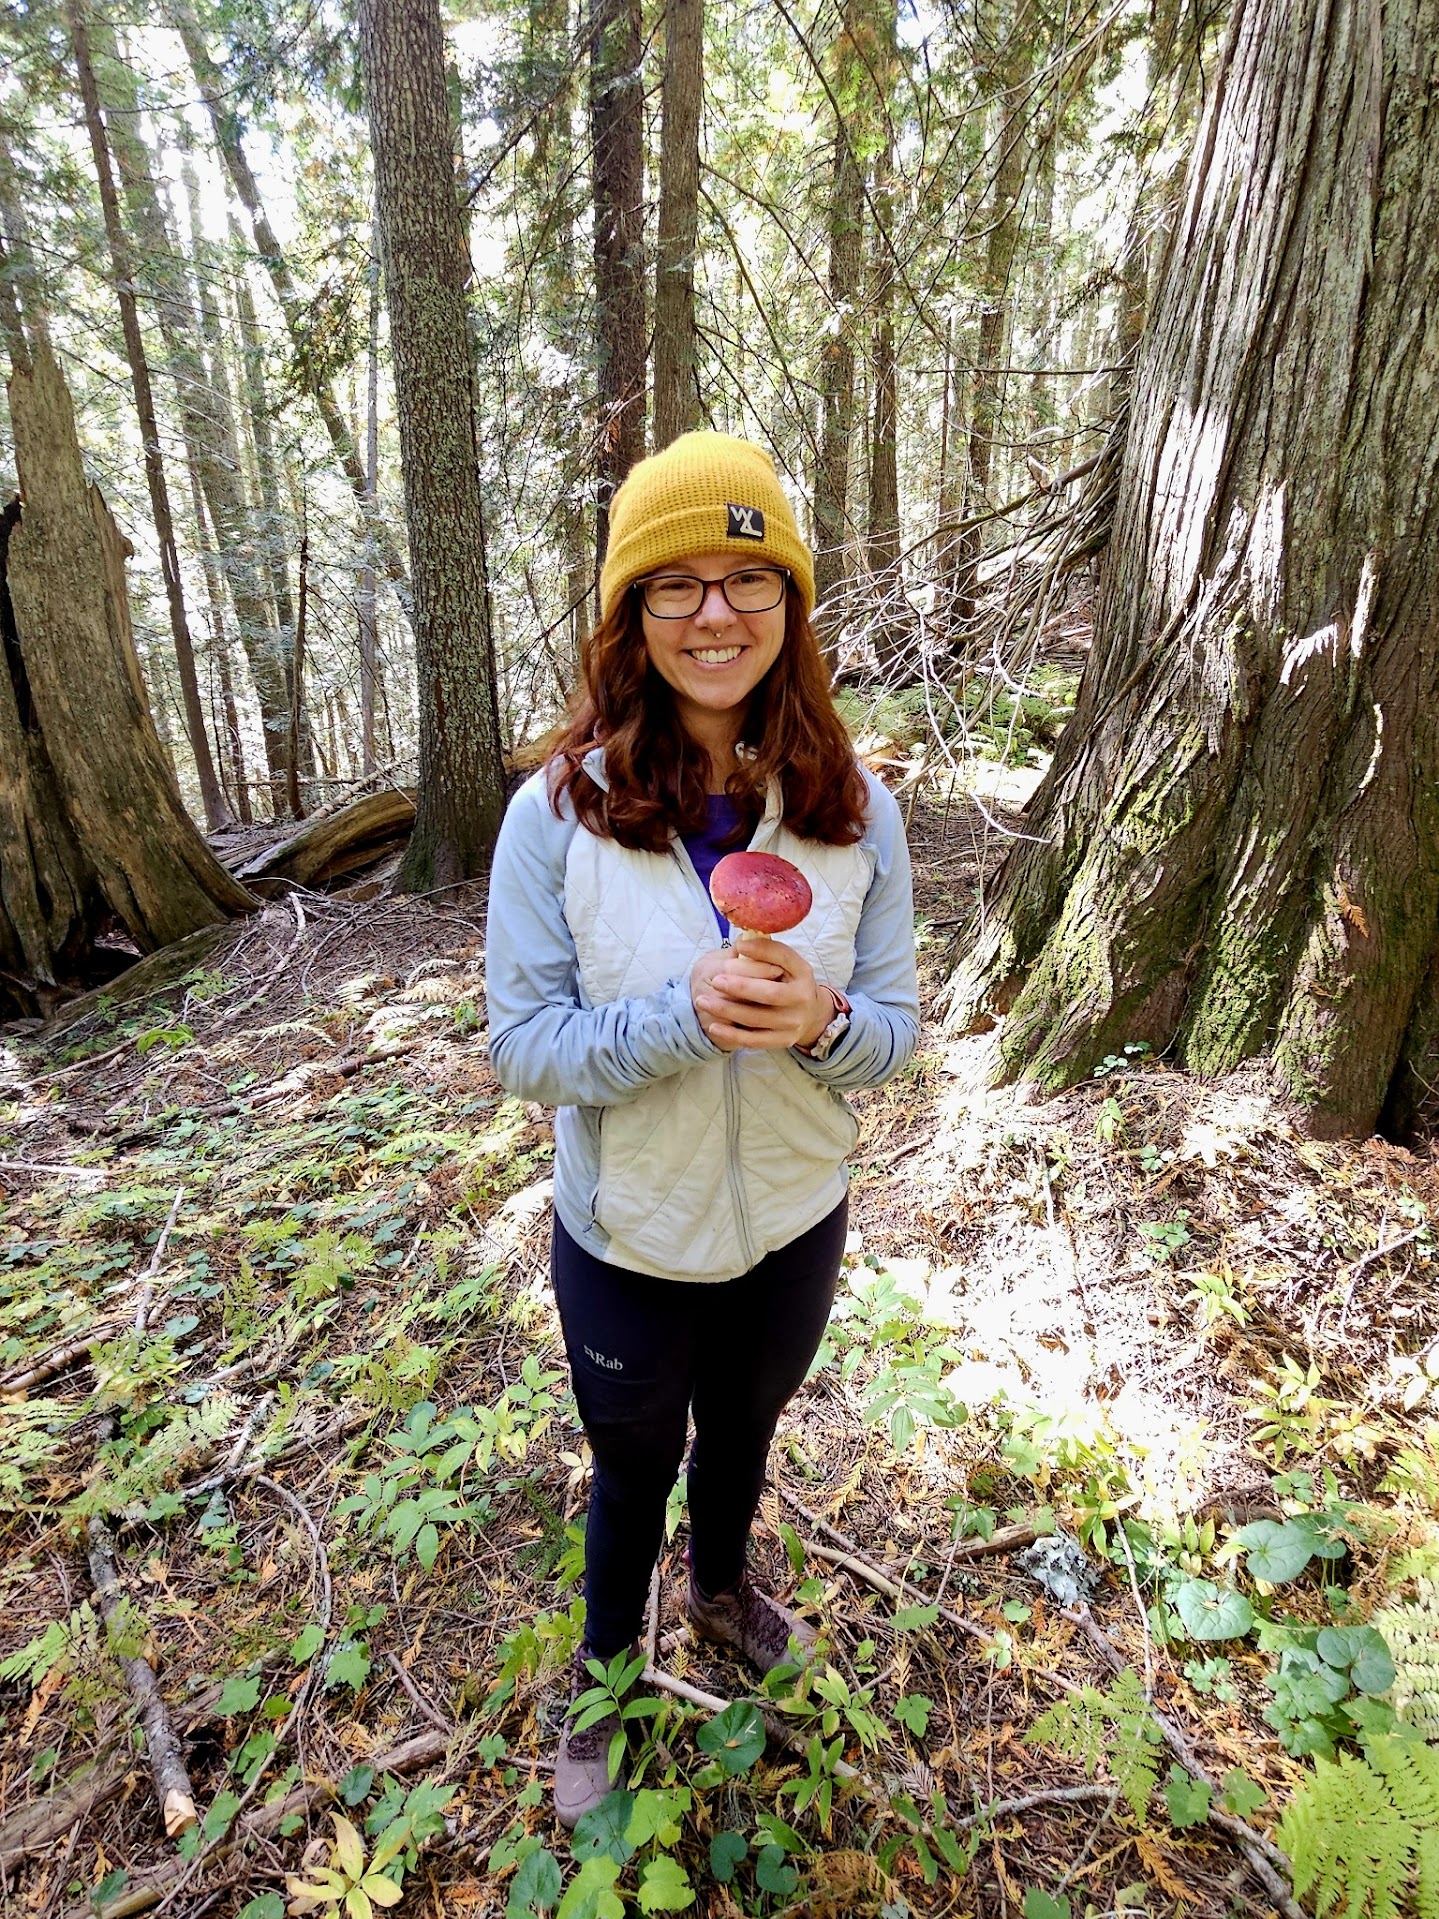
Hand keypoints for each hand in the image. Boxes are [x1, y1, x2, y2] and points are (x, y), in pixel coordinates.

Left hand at [691, 937, 832, 1051]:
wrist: (810, 1014)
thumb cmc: (789, 981)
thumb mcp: (786, 962)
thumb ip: (767, 951)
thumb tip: (741, 944)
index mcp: (802, 973)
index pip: (783, 958)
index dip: (762, 952)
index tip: (739, 946)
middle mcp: (801, 999)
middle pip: (769, 994)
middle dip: (740, 987)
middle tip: (715, 981)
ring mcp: (792, 1023)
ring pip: (756, 1018)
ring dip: (727, 1010)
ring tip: (703, 1002)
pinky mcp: (782, 1041)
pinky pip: (754, 1040)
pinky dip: (732, 1034)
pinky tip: (714, 1026)